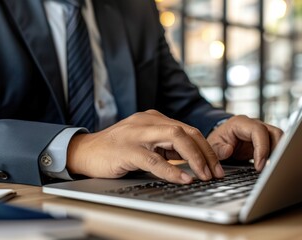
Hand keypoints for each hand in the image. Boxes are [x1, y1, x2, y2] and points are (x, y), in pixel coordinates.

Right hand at [66, 110, 223, 183]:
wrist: (85, 151)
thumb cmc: (116, 149)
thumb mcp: (145, 143)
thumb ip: (165, 146)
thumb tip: (192, 160)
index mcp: (154, 119)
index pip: (188, 129)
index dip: (206, 148)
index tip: (216, 165)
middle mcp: (148, 121)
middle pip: (186, 131)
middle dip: (206, 152)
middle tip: (216, 172)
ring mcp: (137, 134)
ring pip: (175, 138)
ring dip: (195, 158)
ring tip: (205, 175)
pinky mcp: (126, 149)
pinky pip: (154, 159)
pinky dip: (171, 170)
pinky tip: (183, 179)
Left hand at [207, 115, 282, 170]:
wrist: (219, 140)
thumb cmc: (217, 141)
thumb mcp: (212, 145)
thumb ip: (218, 149)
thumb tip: (228, 151)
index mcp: (241, 123)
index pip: (259, 131)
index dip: (262, 148)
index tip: (259, 166)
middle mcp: (254, 125)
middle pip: (275, 133)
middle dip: (277, 151)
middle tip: (270, 169)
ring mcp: (262, 133)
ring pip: (280, 140)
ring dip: (279, 154)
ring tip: (272, 170)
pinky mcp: (266, 142)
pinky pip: (277, 147)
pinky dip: (277, 157)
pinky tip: (272, 169)